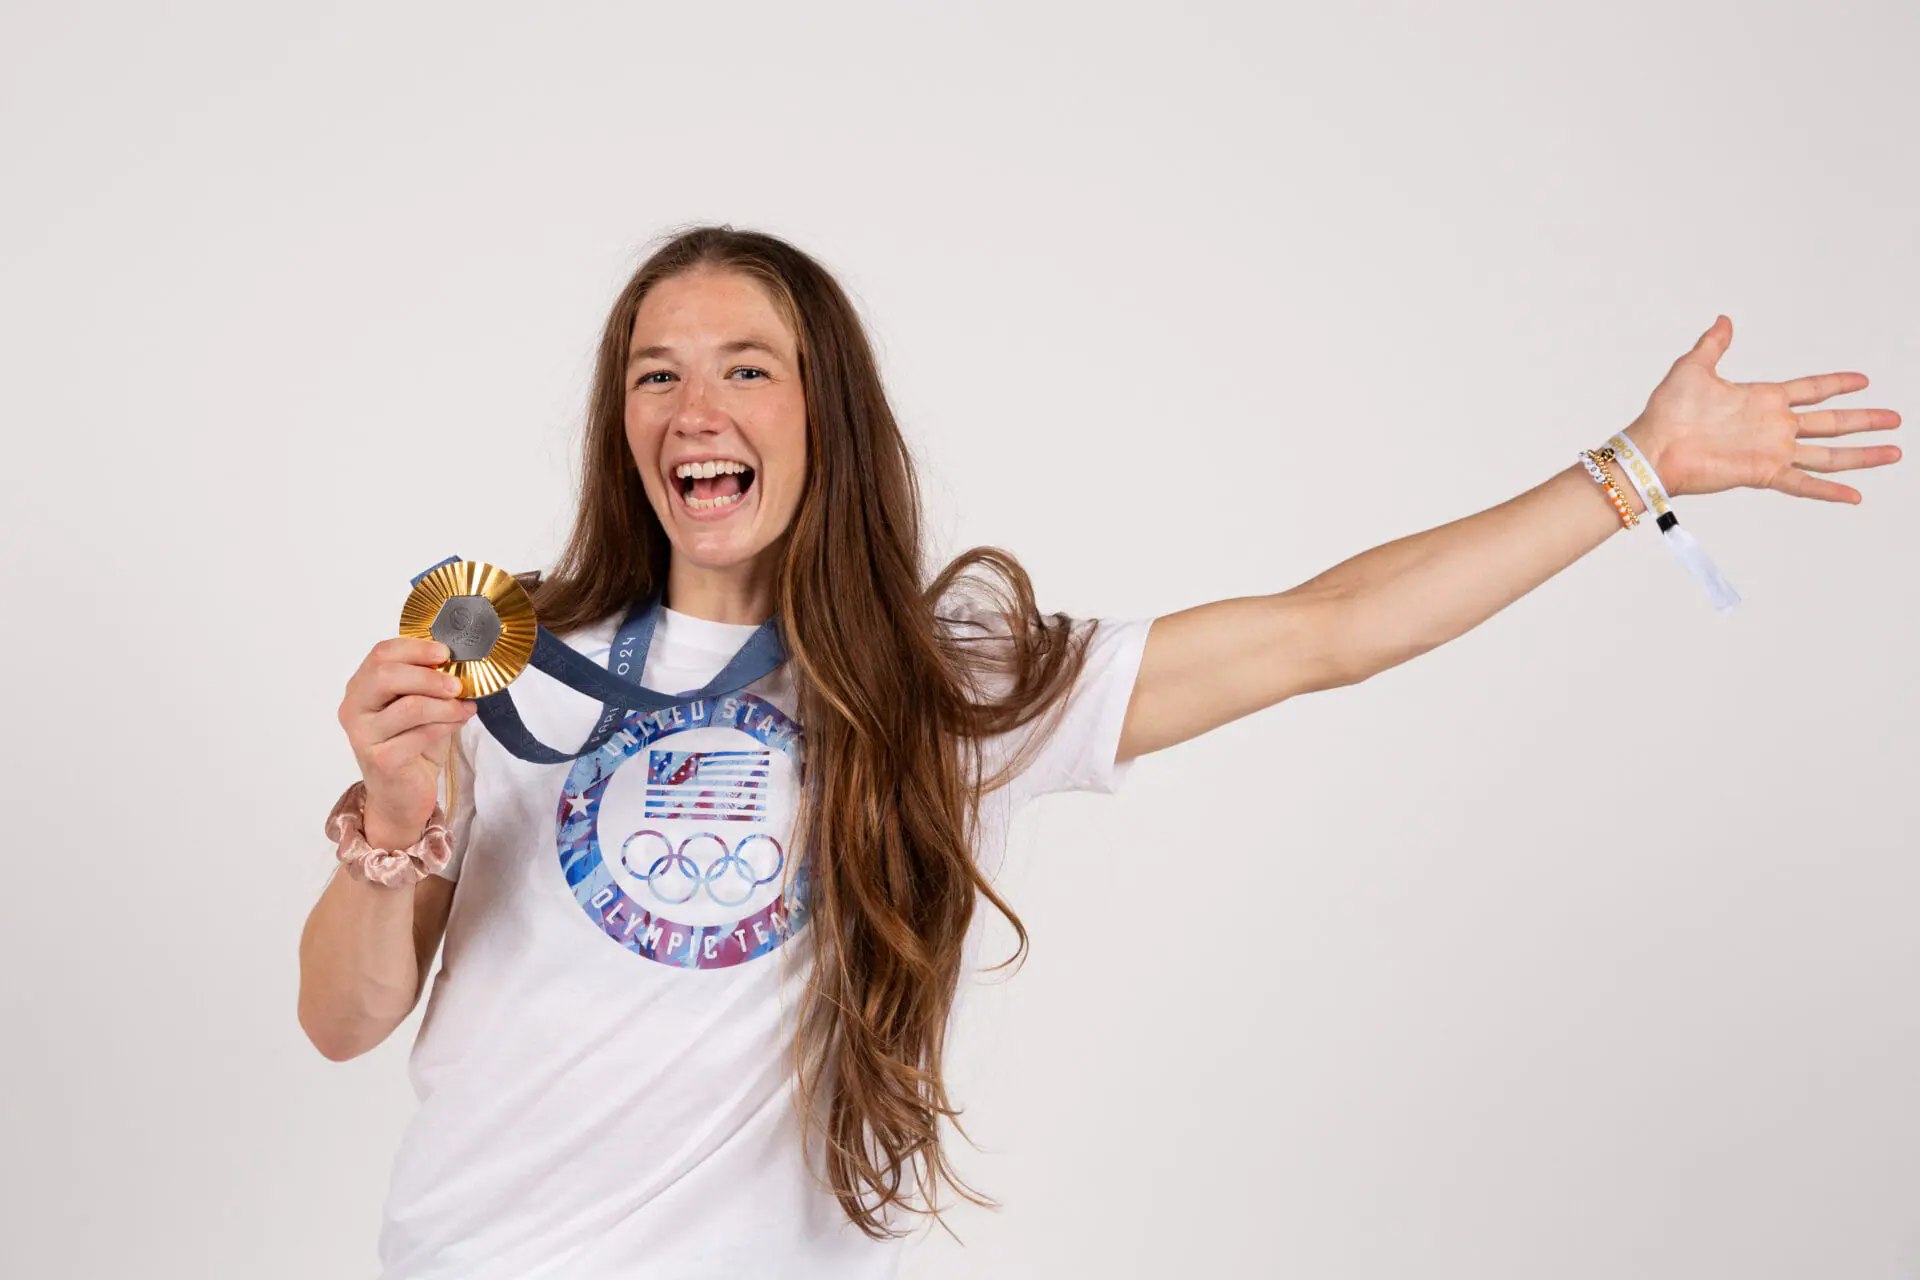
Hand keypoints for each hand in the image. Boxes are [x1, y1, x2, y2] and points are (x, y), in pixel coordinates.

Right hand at [337, 637, 476, 838]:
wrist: (401, 797)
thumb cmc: (411, 748)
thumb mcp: (420, 708)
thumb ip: (428, 685)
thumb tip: (459, 663)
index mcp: (361, 688)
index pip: (381, 654)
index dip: (415, 648)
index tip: (446, 652)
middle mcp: (354, 709)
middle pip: (386, 674)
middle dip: (429, 675)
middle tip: (457, 684)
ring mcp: (363, 735)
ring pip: (410, 706)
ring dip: (445, 705)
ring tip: (464, 708)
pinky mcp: (381, 759)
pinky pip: (421, 734)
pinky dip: (447, 725)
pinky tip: (458, 723)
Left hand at [1624, 316, 1901, 502]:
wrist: (1654, 447)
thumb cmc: (1667, 411)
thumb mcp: (1693, 367)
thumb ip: (1713, 344)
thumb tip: (1724, 320)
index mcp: (1762, 399)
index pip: (1811, 389)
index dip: (1836, 384)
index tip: (1863, 380)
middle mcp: (1774, 426)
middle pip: (1831, 422)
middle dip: (1864, 420)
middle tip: (1895, 418)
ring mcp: (1772, 450)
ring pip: (1828, 454)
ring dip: (1862, 454)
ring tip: (1894, 452)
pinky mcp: (1764, 472)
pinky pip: (1804, 483)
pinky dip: (1829, 491)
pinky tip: (1855, 495)